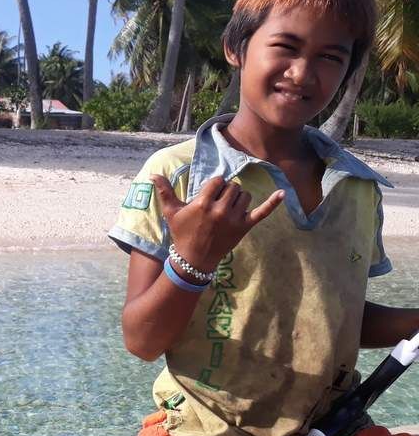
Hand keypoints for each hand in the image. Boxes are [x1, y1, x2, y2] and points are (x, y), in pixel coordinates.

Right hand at [151, 175, 283, 272]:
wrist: (194, 259)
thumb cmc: (181, 234)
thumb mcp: (171, 213)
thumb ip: (164, 192)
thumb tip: (153, 175)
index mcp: (203, 203)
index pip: (217, 181)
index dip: (214, 186)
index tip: (209, 194)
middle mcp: (220, 210)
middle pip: (232, 187)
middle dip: (225, 192)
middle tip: (217, 203)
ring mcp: (234, 219)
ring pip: (244, 196)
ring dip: (238, 199)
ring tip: (228, 208)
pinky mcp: (245, 227)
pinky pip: (262, 212)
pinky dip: (274, 203)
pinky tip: (284, 193)